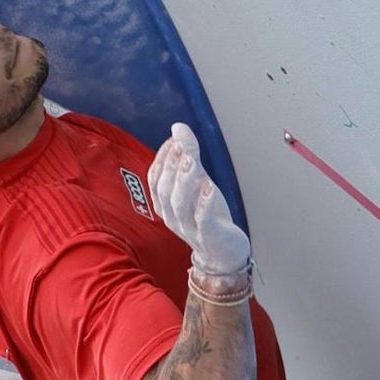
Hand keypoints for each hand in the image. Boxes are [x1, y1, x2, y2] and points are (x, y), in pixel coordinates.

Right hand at [148, 123, 250, 275]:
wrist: (224, 253)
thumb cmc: (207, 216)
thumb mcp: (199, 182)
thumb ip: (189, 156)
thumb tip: (178, 126)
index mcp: (165, 204)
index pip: (155, 178)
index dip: (163, 158)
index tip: (174, 140)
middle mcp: (172, 216)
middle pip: (165, 190)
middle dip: (172, 166)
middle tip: (182, 146)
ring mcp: (189, 228)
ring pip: (179, 204)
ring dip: (185, 180)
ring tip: (192, 161)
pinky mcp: (208, 236)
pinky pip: (202, 220)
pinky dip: (204, 203)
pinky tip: (209, 186)